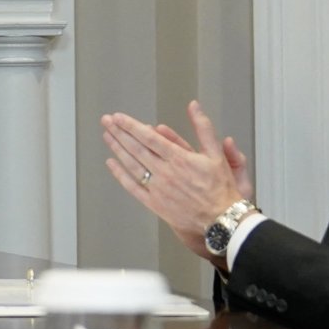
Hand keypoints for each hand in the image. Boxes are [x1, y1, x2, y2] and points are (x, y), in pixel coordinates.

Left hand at [101, 101, 244, 260]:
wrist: (222, 221)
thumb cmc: (221, 189)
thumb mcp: (217, 154)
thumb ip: (204, 128)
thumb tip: (194, 106)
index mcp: (179, 158)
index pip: (148, 137)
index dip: (131, 126)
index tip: (118, 117)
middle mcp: (165, 172)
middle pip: (136, 148)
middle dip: (119, 133)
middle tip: (106, 121)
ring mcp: (158, 188)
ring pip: (132, 165)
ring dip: (117, 149)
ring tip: (107, 136)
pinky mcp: (155, 203)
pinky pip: (133, 187)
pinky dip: (120, 175)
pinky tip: (112, 164)